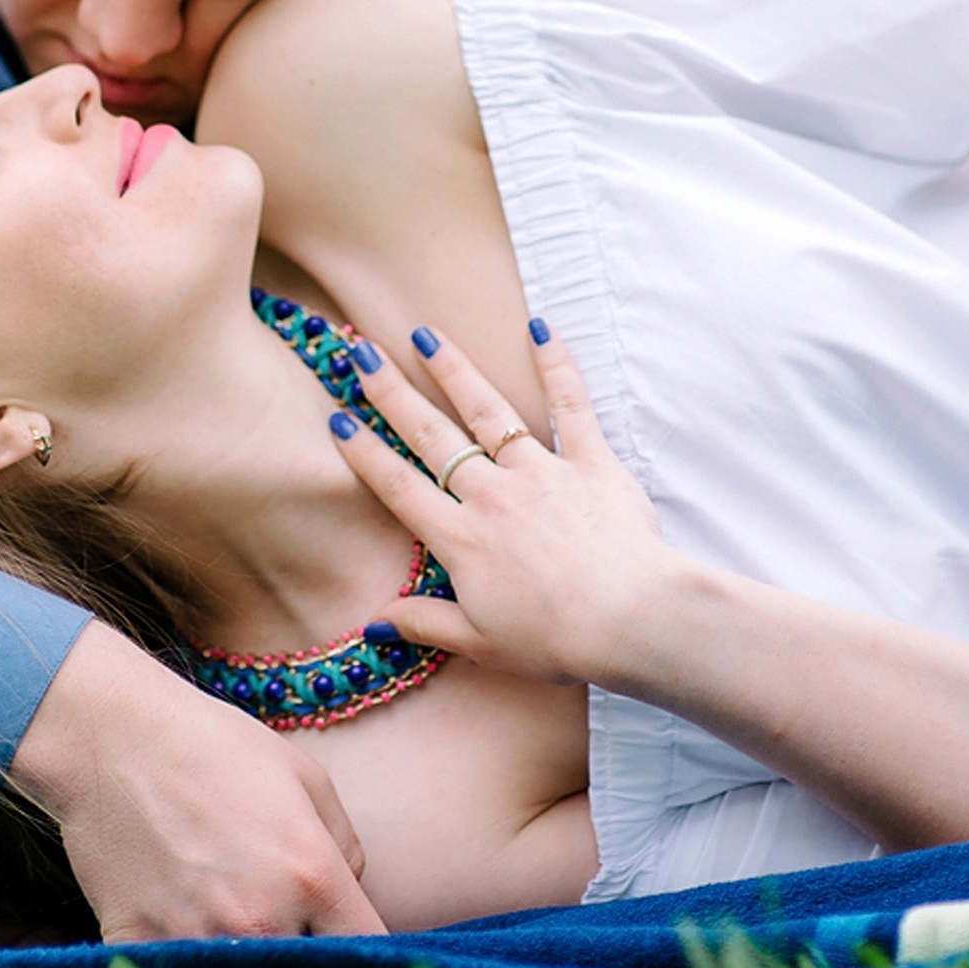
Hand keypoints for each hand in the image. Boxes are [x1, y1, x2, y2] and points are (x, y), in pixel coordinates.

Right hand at [8, 621, 386, 939]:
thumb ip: (345, 843)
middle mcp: (259, 919)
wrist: (111, 735)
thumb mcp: (304, 775)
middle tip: (281, 922)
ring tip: (223, 915)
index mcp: (311, 874)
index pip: (368, 948)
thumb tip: (350, 892)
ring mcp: (195, 938)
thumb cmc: (213, 745)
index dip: (368, 953)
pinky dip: (177, 960)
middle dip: (302, 957)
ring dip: (240, 961)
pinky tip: (172, 917)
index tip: (351, 944)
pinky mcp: (138, 945)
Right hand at [331, 318, 673, 689]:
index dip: (365, 455)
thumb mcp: (482, 641)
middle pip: (431, 436)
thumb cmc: (557, 639)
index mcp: (461, 539)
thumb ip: (425, 623)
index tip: (338, 421)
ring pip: (487, 410)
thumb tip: (374, 626)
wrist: (630, 619)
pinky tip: (539, 326)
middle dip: (392, 392)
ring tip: (426, 335)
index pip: (399, 487)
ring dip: (453, 370)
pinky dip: (557, 364)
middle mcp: (492, 495)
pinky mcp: (591, 462)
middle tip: (362, 353)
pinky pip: (571, 405)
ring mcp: (541, 472)